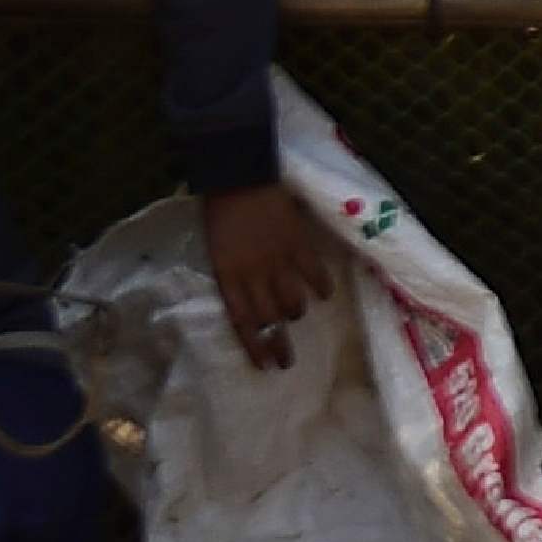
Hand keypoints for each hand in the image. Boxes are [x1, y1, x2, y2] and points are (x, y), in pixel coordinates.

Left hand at [200, 184, 326, 369]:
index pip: (243, 321)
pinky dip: (321, 287)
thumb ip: (233, 274)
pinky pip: (314, 274)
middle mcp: (253, 275)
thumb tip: (250, 297)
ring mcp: (277, 261)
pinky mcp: (297, 244)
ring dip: (296, 313)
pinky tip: (324, 294)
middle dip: (279, 344)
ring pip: (293, 302)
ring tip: (297, 315)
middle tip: (287, 360)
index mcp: (228, 276)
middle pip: (269, 320)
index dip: (255, 347)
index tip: (265, 366)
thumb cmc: (220, 211)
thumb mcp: (216, 249)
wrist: (238, 175)